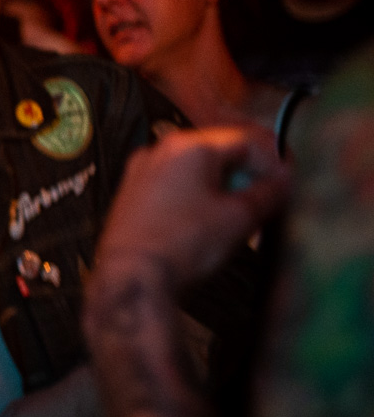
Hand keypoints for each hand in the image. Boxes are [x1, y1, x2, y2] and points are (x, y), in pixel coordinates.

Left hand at [95, 126, 289, 287]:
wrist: (132, 275)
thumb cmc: (184, 243)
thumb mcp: (239, 218)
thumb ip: (268, 194)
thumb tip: (284, 182)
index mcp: (188, 146)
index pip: (243, 141)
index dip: (272, 163)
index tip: (285, 186)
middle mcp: (159, 150)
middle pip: (216, 152)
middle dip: (245, 174)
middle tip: (265, 200)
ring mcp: (140, 171)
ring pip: (193, 169)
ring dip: (220, 186)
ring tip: (237, 214)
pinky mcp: (130, 194)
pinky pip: (172, 185)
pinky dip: (194, 195)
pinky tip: (204, 220)